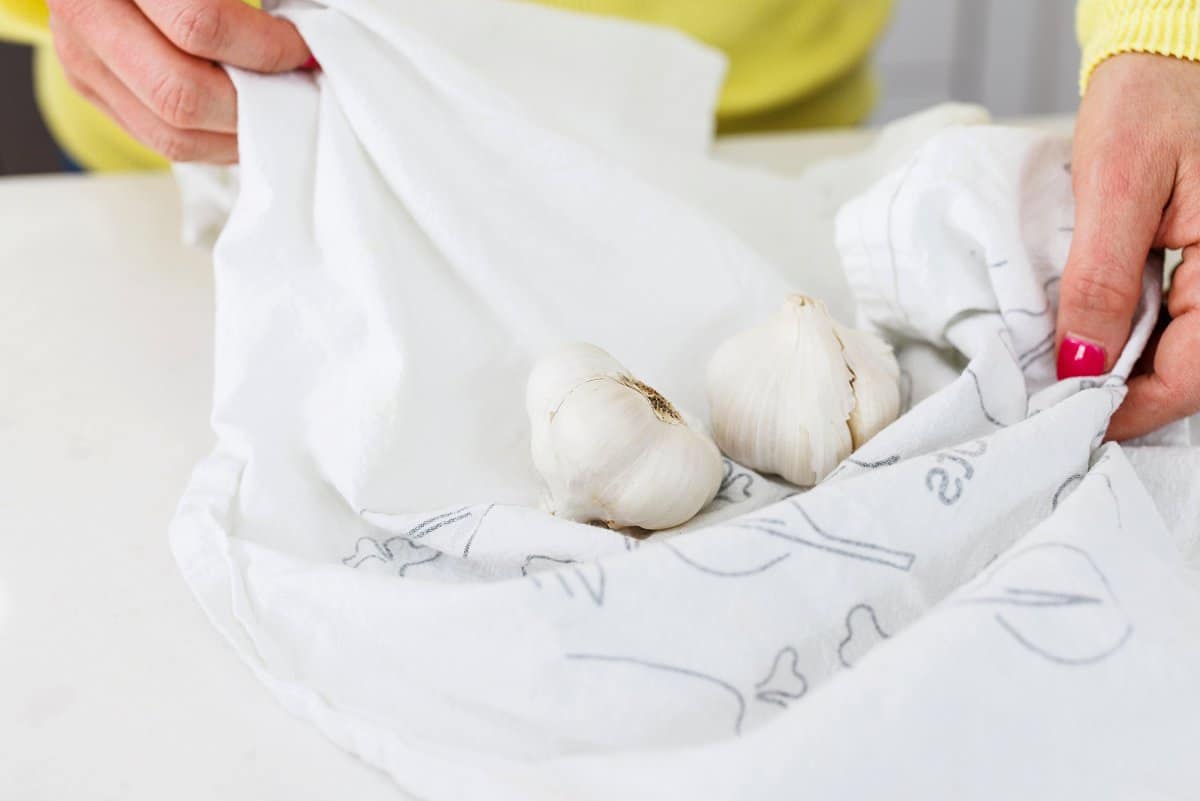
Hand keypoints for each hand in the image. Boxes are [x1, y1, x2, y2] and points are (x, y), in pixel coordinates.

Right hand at [48, 0, 311, 163]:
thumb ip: (238, 6)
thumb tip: (307, 45)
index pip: (201, 25)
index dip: (266, 47)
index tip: (303, 49)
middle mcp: (87, 12)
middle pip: (181, 94)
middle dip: (253, 103)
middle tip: (295, 90)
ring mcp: (80, 57)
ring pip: (171, 134)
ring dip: (238, 135)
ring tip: (277, 111)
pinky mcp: (89, 85)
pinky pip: (160, 140)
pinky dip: (214, 141)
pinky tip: (244, 121)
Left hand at [1057, 53, 1199, 440]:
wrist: (1168, 59)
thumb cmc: (1150, 103)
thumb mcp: (1116, 186)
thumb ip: (1103, 279)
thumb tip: (1083, 364)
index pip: (1194, 371)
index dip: (1133, 409)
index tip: (1072, 420)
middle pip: (1191, 370)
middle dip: (1127, 396)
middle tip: (1058, 406)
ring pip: (1185, 351)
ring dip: (1128, 371)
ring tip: (1068, 376)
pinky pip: (1180, 320)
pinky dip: (1135, 338)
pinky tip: (1093, 339)